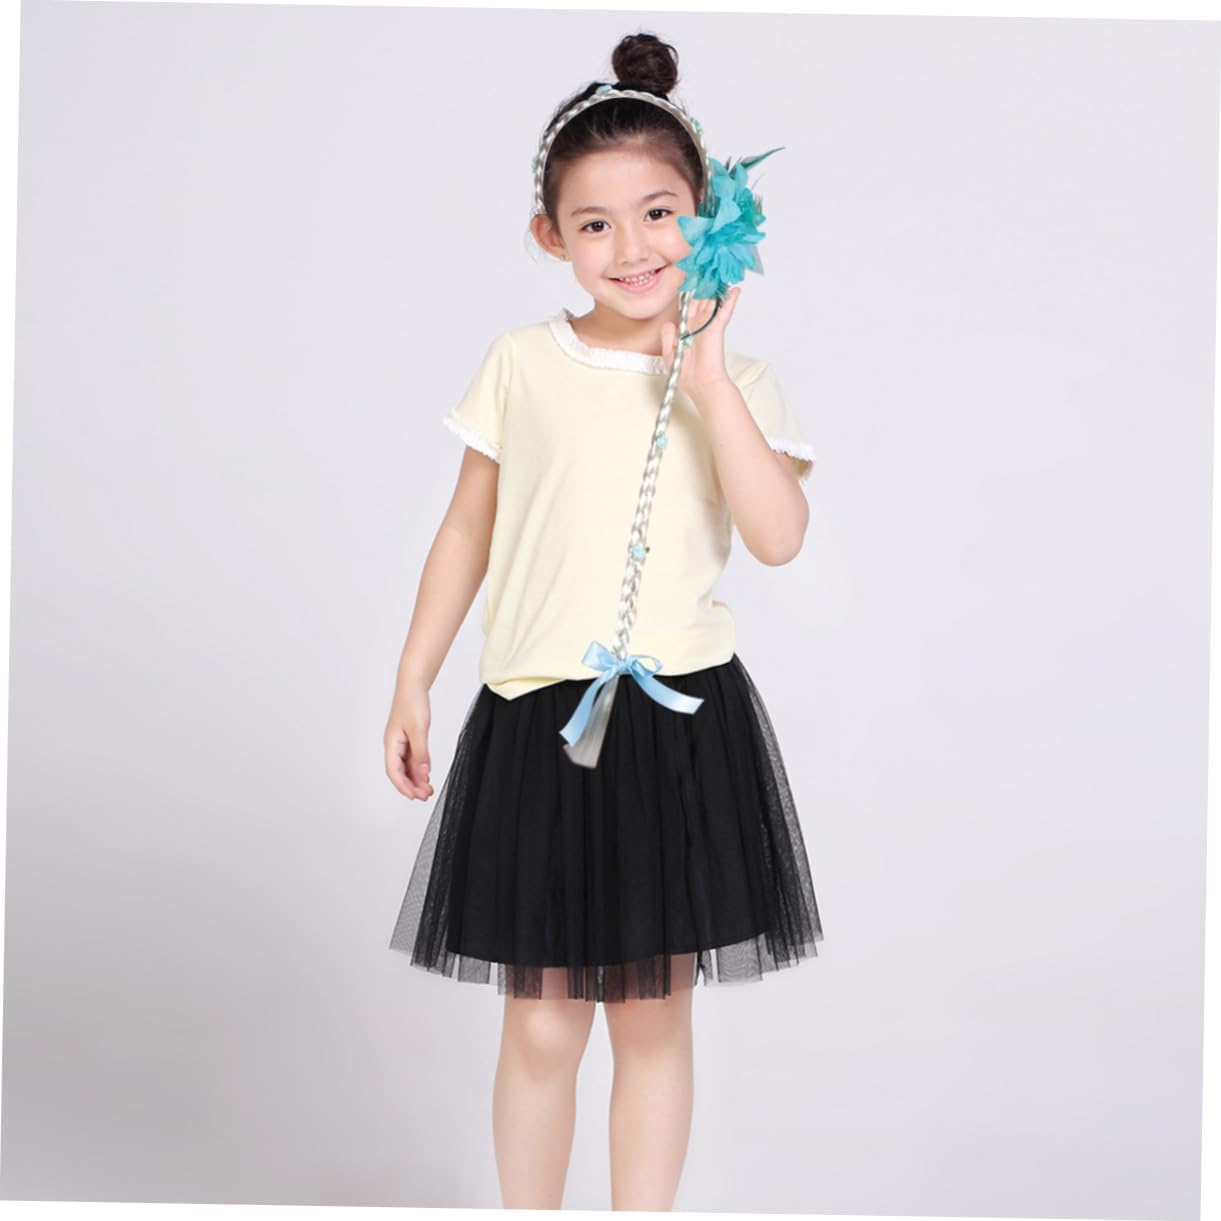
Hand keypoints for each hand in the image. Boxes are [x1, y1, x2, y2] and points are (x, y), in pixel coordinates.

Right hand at [385, 684, 433, 800]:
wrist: (413, 686)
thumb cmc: (412, 703)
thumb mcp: (419, 730)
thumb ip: (421, 753)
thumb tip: (424, 773)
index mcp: (391, 744)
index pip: (393, 771)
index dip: (403, 786)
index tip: (414, 796)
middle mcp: (394, 745)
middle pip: (400, 772)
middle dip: (411, 786)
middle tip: (425, 796)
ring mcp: (401, 743)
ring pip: (407, 767)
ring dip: (416, 779)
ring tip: (428, 790)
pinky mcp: (409, 739)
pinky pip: (413, 759)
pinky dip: (419, 769)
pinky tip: (427, 776)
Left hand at [660, 284, 740, 402]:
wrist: (701, 384)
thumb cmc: (687, 375)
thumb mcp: (670, 355)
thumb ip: (667, 338)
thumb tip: (670, 324)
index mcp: (686, 331)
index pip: (687, 309)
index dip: (688, 295)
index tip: (688, 281)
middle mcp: (698, 326)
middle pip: (701, 301)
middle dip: (702, 286)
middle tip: (705, 270)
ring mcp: (708, 326)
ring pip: (713, 302)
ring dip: (716, 288)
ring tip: (720, 273)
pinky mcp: (716, 328)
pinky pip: (724, 311)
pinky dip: (730, 300)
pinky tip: (735, 289)